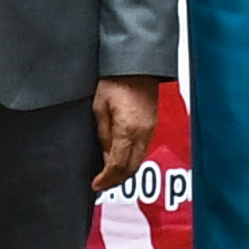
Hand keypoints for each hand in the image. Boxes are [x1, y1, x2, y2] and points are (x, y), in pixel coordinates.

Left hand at [92, 76, 161, 192]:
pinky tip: (121, 159)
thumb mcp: (99, 108)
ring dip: (125, 171)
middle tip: (102, 185)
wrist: (137, 64)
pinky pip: (143, 149)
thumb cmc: (116, 79)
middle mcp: (143, 133)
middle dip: (116, 180)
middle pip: (131, 168)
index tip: (96, 185)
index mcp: (128, 130)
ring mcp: (151, 129)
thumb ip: (103, 135)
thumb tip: (106, 155)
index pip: (117, 165)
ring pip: (139, 160)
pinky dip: (132, 159)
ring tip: (110, 175)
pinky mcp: (153, 124)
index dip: (106, 179)